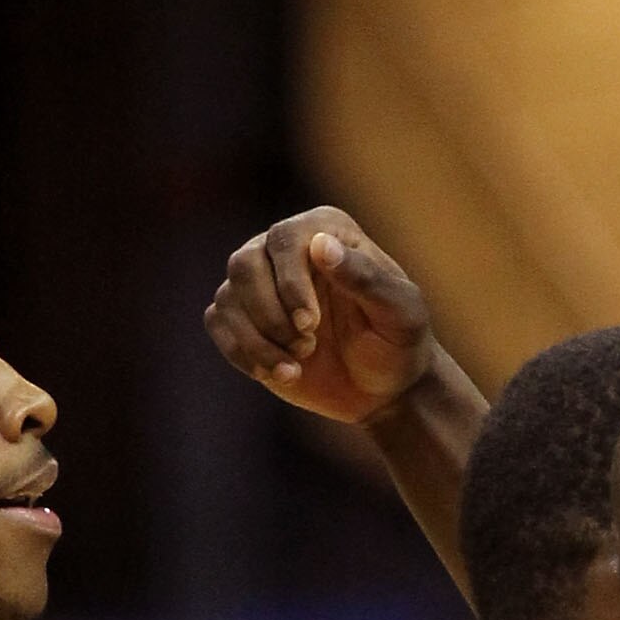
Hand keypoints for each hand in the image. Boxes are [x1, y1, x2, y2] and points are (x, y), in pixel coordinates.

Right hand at [205, 208, 438, 424]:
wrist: (384, 389)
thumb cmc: (399, 345)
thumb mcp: (400, 314)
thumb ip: (367, 278)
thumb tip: (321, 244)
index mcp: (325, 231)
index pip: (285, 239)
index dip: (290, 284)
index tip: (310, 324)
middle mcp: (284, 248)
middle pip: (244, 264)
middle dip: (271, 315)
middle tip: (307, 346)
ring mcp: (260, 281)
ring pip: (227, 296)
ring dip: (258, 340)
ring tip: (296, 367)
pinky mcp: (243, 316)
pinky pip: (218, 322)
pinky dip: (243, 352)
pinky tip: (280, 373)